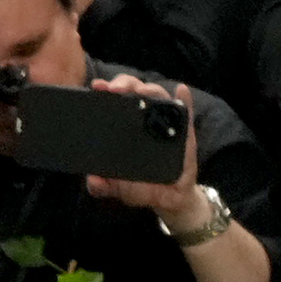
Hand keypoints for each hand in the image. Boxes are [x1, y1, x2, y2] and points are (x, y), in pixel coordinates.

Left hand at [83, 71, 199, 215]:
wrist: (168, 198)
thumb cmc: (141, 187)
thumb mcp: (117, 188)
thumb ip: (102, 186)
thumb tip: (93, 180)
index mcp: (126, 126)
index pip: (116, 101)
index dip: (108, 90)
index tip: (98, 87)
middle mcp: (146, 119)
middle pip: (136, 91)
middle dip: (125, 83)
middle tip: (115, 89)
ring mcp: (167, 123)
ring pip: (159, 97)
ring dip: (151, 90)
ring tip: (141, 90)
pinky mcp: (186, 131)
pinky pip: (187, 112)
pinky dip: (185, 100)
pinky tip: (181, 90)